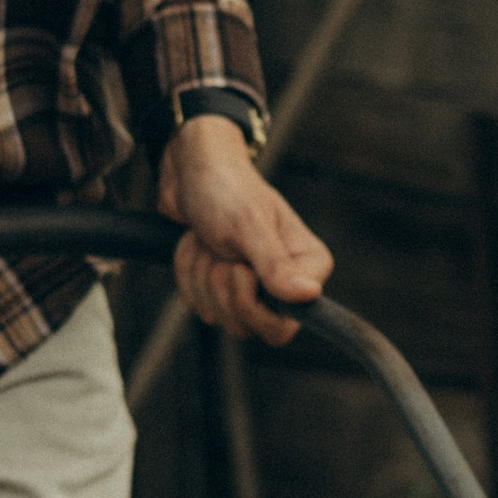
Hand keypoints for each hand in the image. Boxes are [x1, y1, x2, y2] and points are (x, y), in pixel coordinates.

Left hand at [157, 117, 332, 344]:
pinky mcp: (223, 286)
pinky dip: (189, 273)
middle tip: (220, 249)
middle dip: (220, 287)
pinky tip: (198, 245)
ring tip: (208, 240)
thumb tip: (308, 295)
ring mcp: (253, 286)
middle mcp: (285, 282)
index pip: (286, 325)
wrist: (190, 172)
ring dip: (202, 275)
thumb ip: (275, 265)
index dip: (252, 305)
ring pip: (220, 316)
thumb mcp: (249, 225)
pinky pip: (200, 305)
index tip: (239, 268)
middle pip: (248, 326)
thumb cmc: (226, 188)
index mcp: (307, 266)